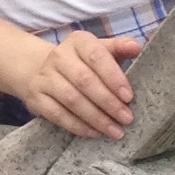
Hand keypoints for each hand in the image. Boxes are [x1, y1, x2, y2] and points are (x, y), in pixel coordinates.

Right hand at [15, 28, 141, 139]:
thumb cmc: (81, 62)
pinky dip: (78, 126)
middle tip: (126, 118)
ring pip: (72, 100)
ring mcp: (45, 78)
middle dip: (108, 102)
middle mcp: (59, 57)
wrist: (38, 68)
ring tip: (115, 131)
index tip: (129, 96)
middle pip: (84, 81)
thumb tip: (137, 47)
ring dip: (96, 118)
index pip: (97, 57)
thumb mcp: (100, 50)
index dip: (113, 77)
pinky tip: (95, 133)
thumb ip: (119, 48)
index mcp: (79, 41)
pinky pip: (58, 115)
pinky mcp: (37, 98)